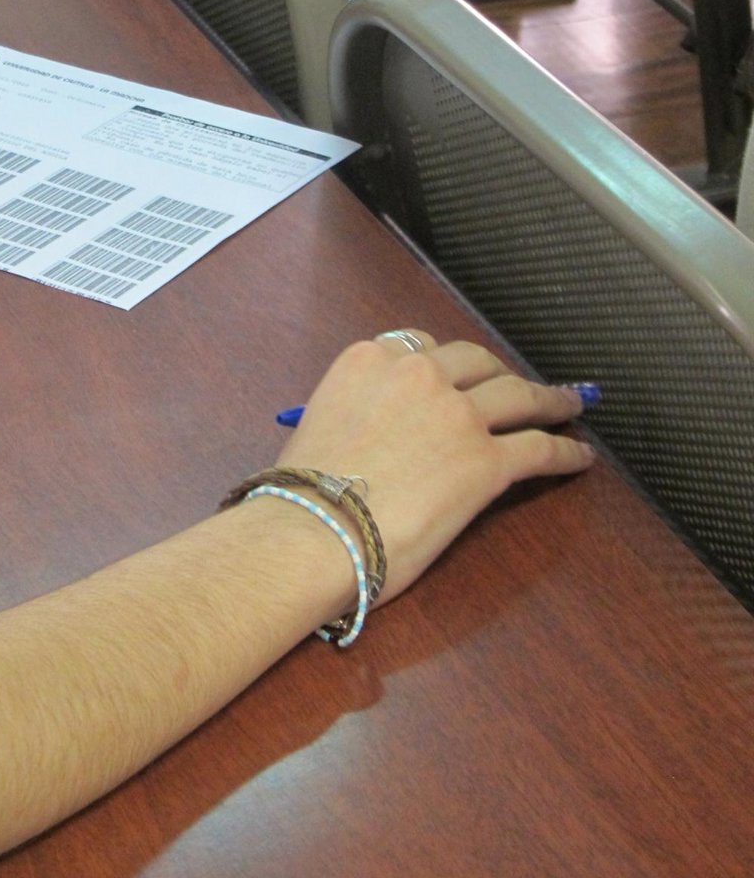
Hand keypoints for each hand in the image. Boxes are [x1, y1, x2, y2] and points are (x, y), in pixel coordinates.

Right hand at [277, 331, 594, 602]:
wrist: (310, 530)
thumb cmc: (300, 494)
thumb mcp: (319, 426)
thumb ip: (355, 415)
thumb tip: (374, 436)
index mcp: (369, 362)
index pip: (420, 346)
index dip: (443, 365)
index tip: (454, 376)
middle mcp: (417, 375)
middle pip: (475, 362)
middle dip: (497, 373)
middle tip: (513, 388)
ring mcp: (457, 415)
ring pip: (518, 395)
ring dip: (548, 400)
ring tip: (568, 406)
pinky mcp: (487, 461)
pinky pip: (538, 447)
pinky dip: (564, 450)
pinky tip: (578, 456)